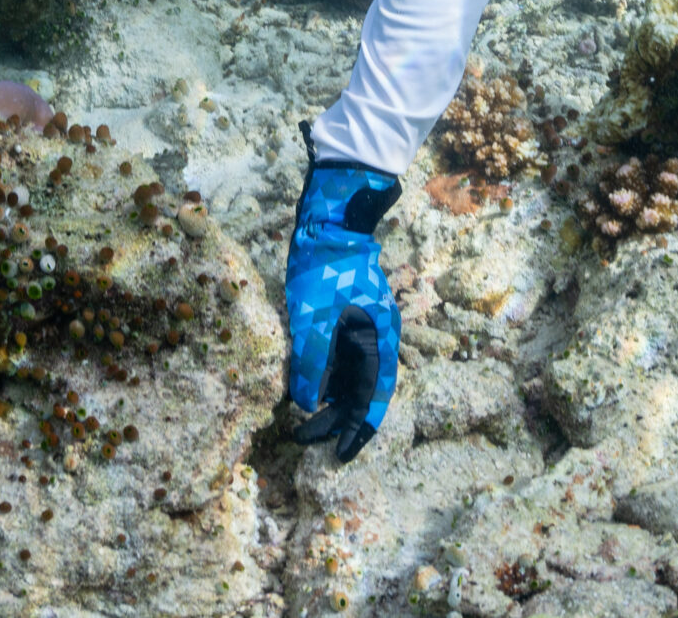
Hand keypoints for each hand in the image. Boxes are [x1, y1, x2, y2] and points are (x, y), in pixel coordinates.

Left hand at [285, 135, 401, 462]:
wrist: (331, 221)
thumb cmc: (325, 268)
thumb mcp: (313, 319)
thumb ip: (312, 364)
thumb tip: (308, 403)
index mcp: (377, 342)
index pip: (371, 400)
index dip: (357, 431)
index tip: (340, 455)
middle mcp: (376, 338)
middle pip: (360, 392)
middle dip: (334, 419)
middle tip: (304, 439)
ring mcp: (363, 326)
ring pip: (349, 376)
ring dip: (328, 399)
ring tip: (300, 419)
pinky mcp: (347, 315)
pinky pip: (340, 358)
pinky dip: (325, 376)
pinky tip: (306, 384)